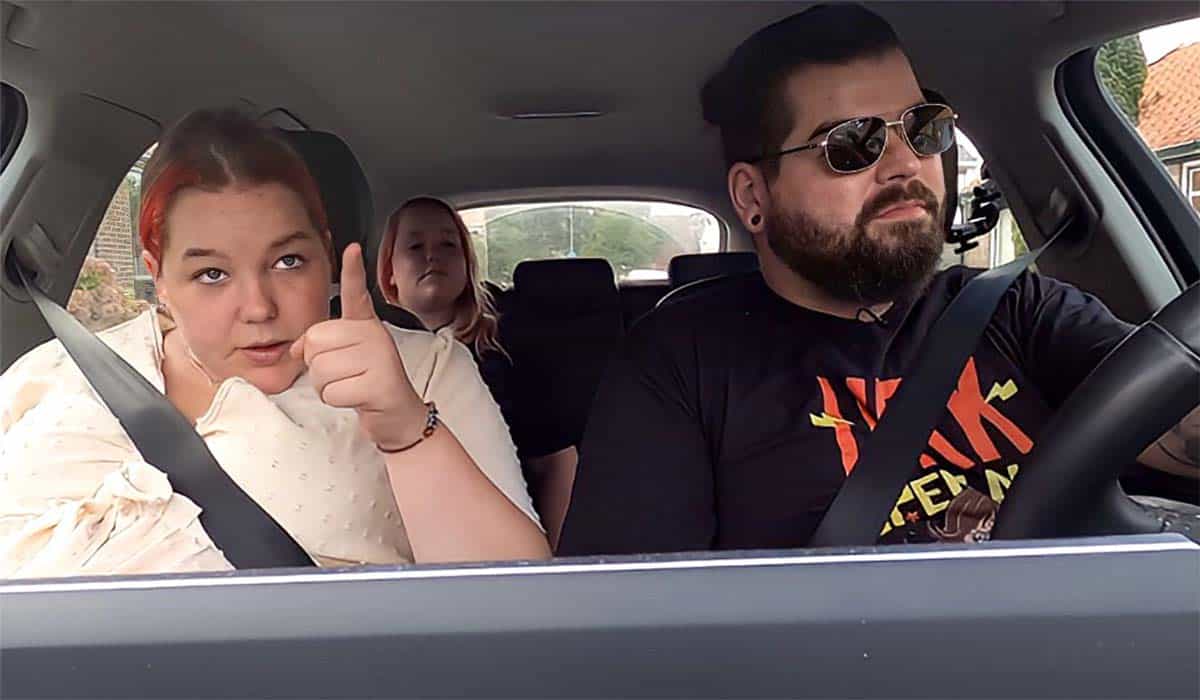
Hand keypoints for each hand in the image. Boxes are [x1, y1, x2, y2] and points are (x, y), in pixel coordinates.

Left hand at [291, 243, 425, 448]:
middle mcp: (374, 335)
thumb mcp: (343, 360)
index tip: (352, 248)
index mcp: (366, 326)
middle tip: (343, 375)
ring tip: (350, 387)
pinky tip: (357, 398)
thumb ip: (320, 347)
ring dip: (326, 387)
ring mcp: (379, 357)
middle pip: (315, 343)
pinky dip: (337, 401)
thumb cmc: (367, 386)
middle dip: (318, 366)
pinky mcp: (379, 383)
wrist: (398, 417)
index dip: (353, 270)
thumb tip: (295, 349)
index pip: (356, 293)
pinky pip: (332, 391)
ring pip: (320, 369)